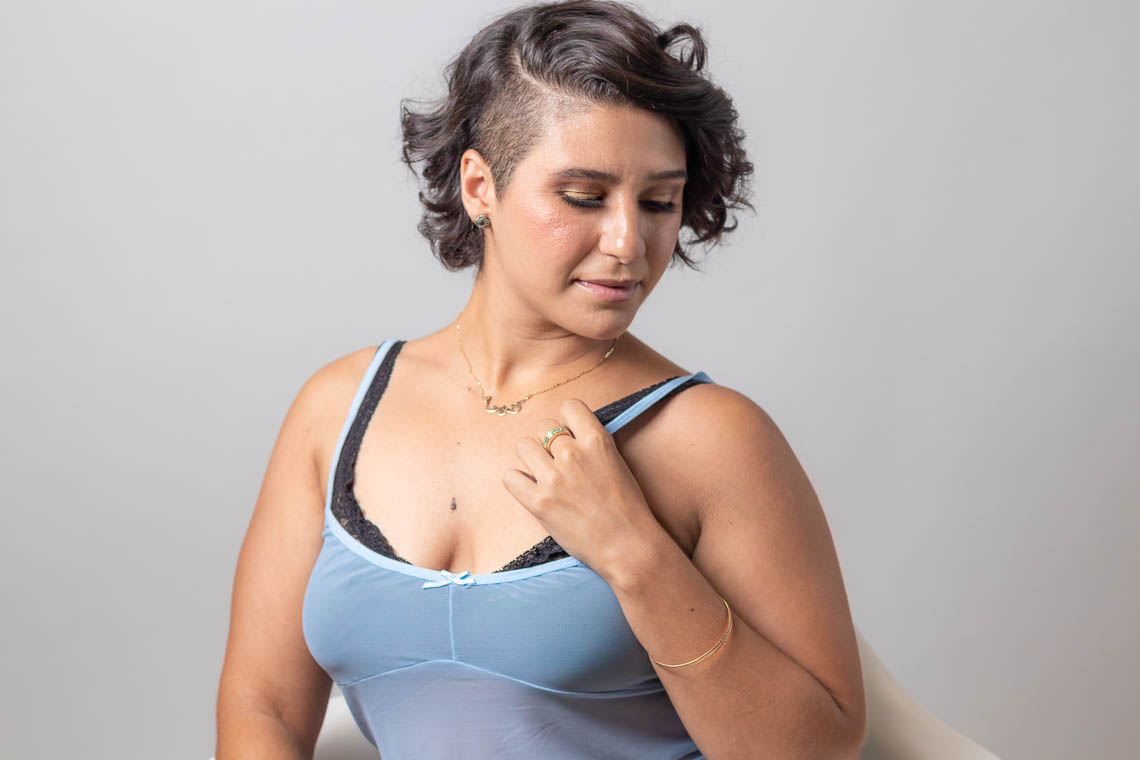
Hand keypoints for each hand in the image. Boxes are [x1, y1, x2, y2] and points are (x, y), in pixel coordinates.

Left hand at [502, 398, 660, 579]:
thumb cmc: (628, 509)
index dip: (568, 422)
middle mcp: (573, 454)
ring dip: (531, 459)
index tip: (571, 437)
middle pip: (543, 426)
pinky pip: (510, 477)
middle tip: (558, 463)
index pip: (570, 406)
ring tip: (543, 475)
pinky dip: (518, 483)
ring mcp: (554, 478)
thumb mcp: (617, 463)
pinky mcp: (539, 502)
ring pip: (524, 446)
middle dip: (548, 442)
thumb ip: (593, 446)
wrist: (629, 547)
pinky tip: (531, 490)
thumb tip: (569, 436)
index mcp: (597, 440)